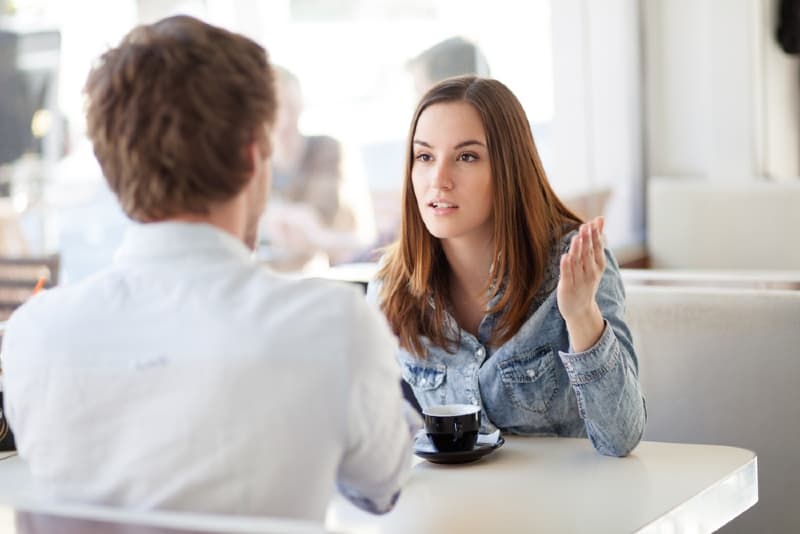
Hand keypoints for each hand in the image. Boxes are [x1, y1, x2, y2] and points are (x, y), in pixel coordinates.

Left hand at [557, 217, 605, 350]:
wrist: (580, 310)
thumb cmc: (586, 280)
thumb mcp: (594, 262)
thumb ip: (596, 240)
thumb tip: (600, 219)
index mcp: (598, 266)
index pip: (597, 248)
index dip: (595, 236)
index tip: (593, 223)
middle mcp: (590, 273)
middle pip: (588, 254)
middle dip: (587, 240)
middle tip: (585, 226)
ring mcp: (579, 281)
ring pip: (578, 263)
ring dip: (578, 250)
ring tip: (577, 237)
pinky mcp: (567, 287)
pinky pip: (567, 275)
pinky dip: (566, 266)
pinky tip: (565, 256)